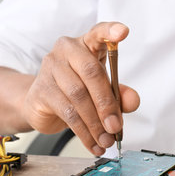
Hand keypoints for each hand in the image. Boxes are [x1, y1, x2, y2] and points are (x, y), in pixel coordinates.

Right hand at [23, 22, 139, 155]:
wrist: (41, 105)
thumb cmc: (77, 92)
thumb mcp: (103, 92)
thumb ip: (120, 94)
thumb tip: (133, 101)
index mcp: (86, 45)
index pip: (98, 33)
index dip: (110, 31)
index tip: (123, 32)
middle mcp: (66, 51)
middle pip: (91, 73)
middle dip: (107, 104)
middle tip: (116, 127)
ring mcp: (50, 68)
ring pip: (79, 97)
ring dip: (96, 124)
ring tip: (106, 141)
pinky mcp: (41, 90)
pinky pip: (67, 113)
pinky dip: (84, 132)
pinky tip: (93, 144)